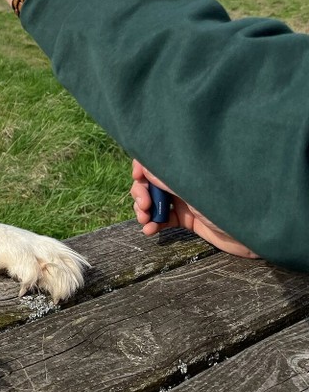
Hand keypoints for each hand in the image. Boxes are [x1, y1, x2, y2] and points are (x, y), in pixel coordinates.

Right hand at [130, 160, 258, 258]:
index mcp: (186, 166)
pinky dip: (153, 224)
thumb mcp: (192, 185)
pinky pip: (163, 218)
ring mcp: (186, 199)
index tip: (137, 178)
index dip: (142, 167)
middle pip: (151, 181)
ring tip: (145, 221)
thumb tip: (142, 163)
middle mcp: (184, 179)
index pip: (157, 159)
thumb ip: (165, 175)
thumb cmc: (227, 202)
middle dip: (141, 192)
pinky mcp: (189, 219)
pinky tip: (150, 230)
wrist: (255, 232)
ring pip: (154, 200)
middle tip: (144, 206)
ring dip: (144, 210)